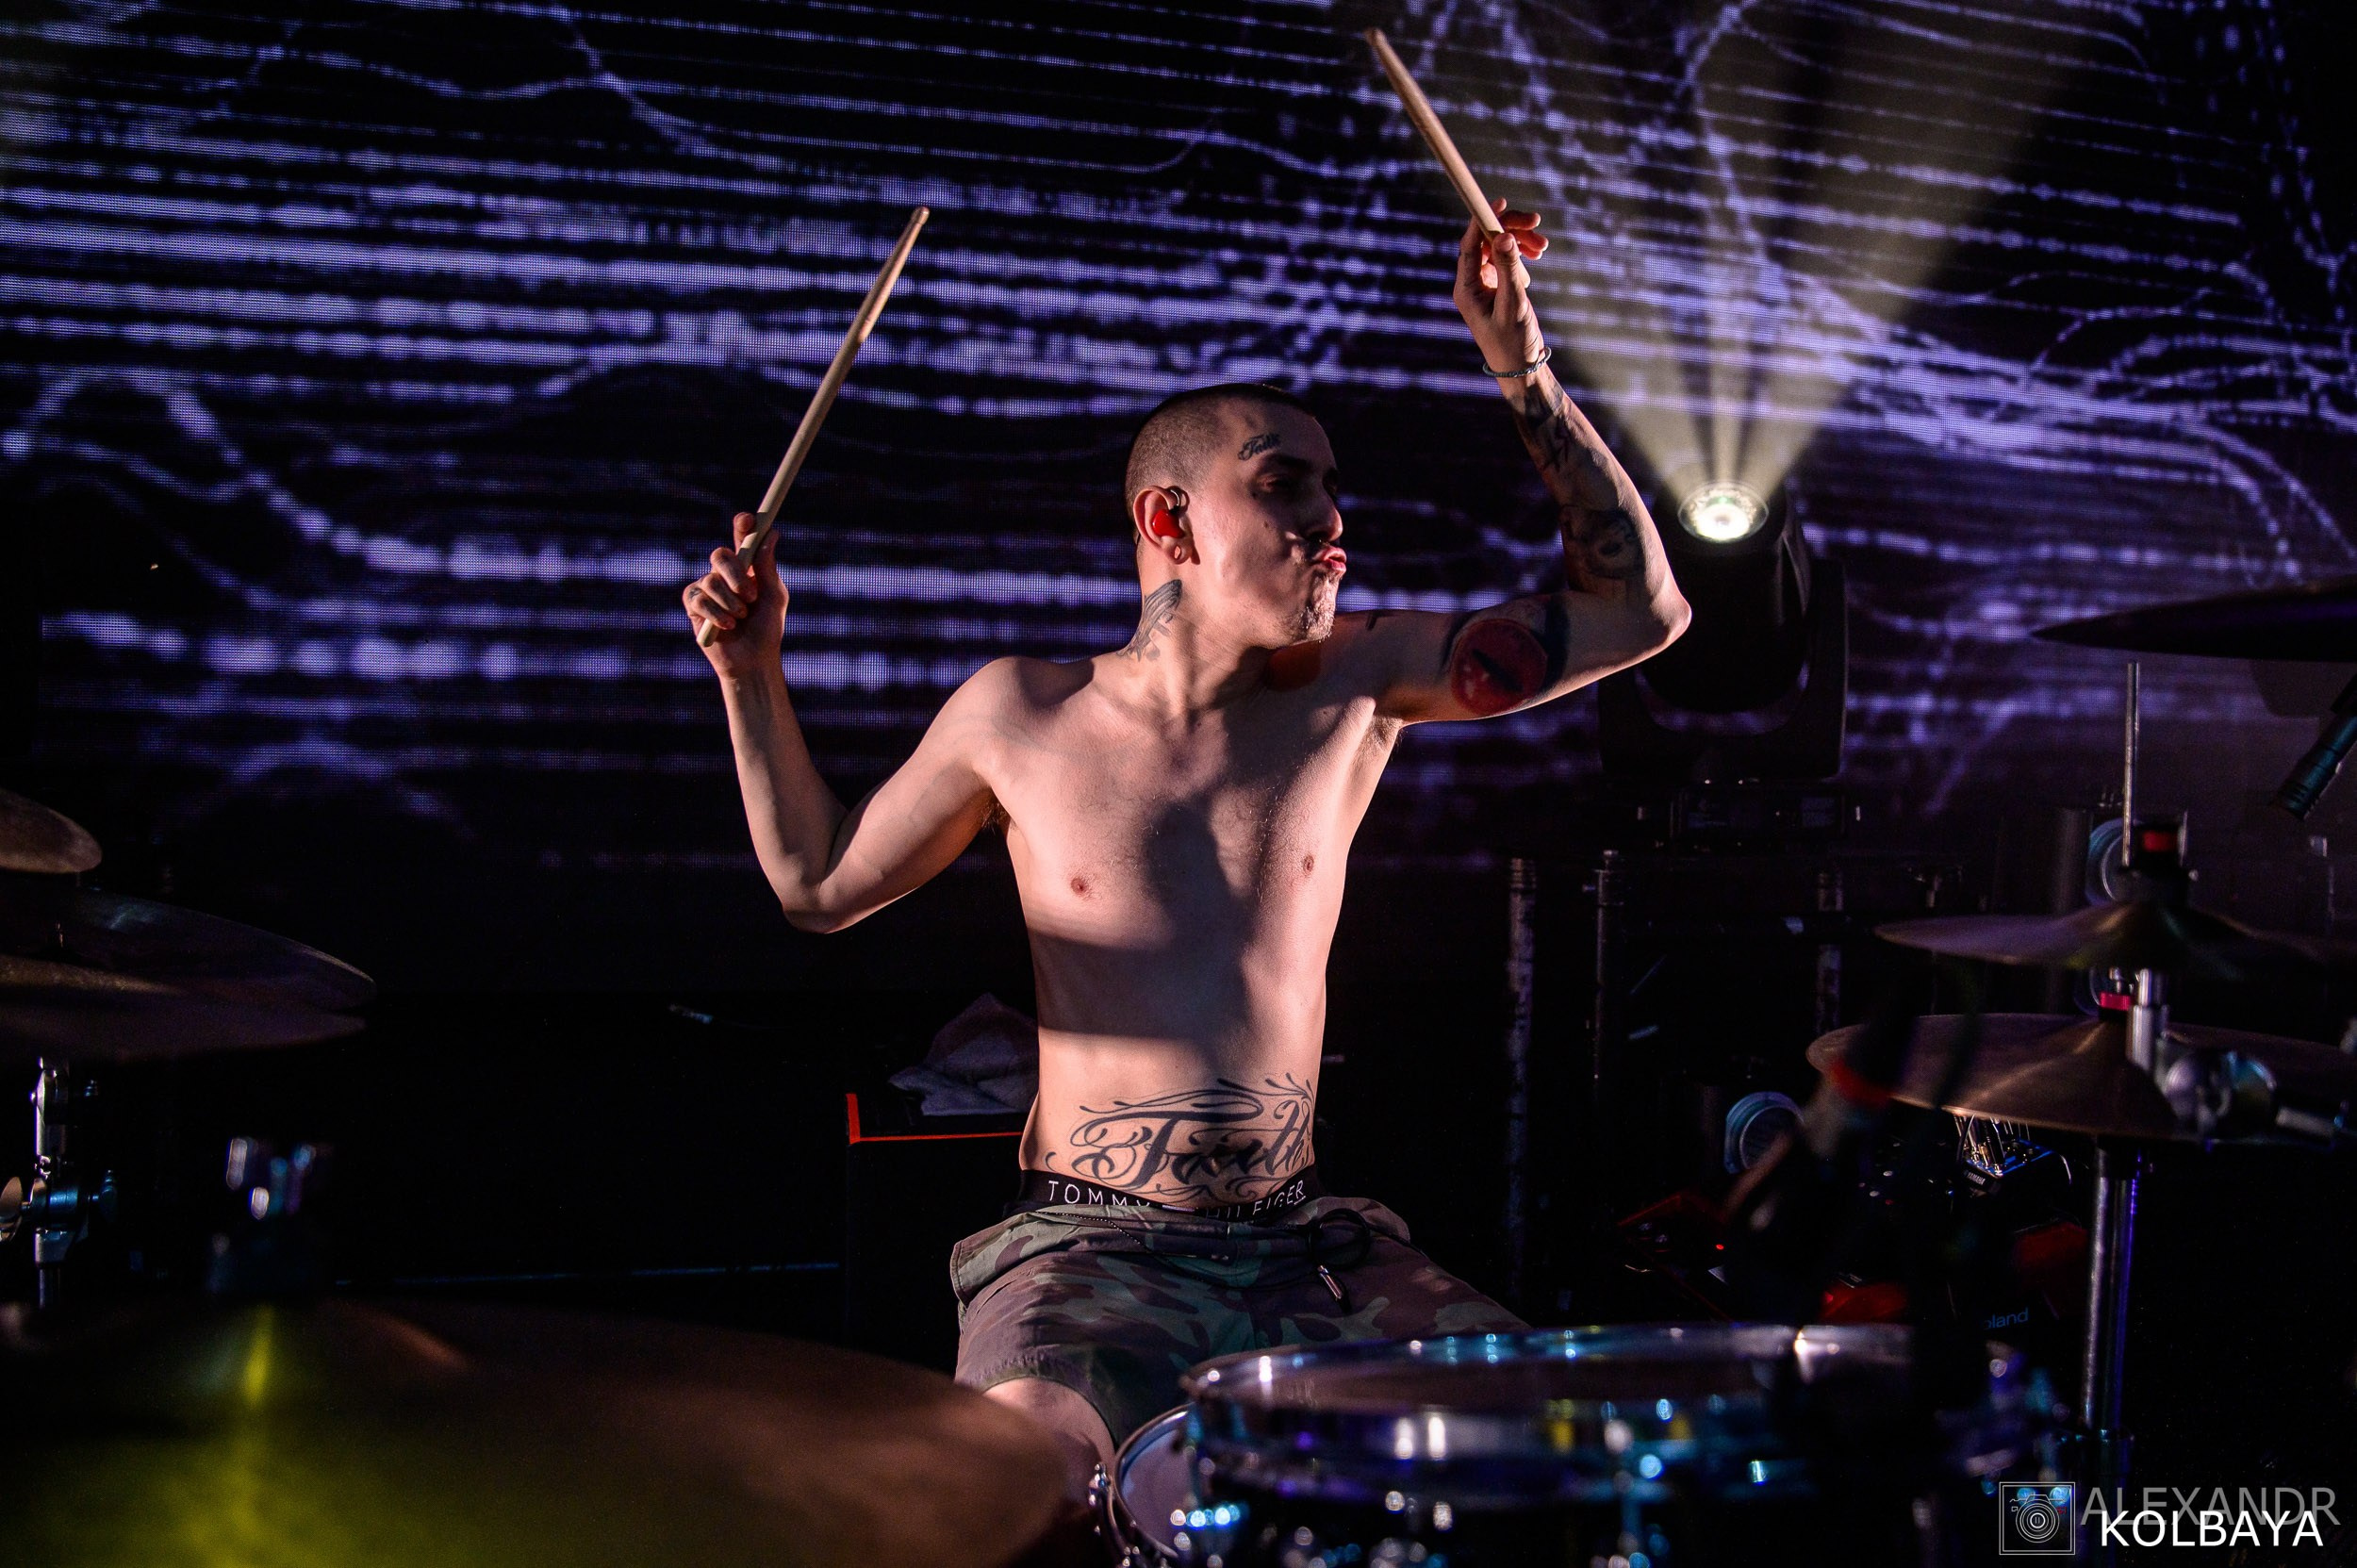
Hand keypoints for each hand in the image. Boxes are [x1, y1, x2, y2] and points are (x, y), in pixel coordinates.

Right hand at [684, 511, 786, 675]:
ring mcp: (707, 589)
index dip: (742, 526)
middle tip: (750, 596)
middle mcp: (724, 574)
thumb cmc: (767, 628)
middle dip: (735, 573)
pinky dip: (717, 614)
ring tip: (741, 618)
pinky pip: (699, 600)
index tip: (748, 520)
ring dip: (731, 603)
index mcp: (746, 568)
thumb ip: (768, 567)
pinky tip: (728, 626)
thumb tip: (771, 534)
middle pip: (720, 555)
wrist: (753, 660)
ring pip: (710, 581)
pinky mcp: (694, 607)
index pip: (741, 539)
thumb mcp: (773, 597)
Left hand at [1452, 199, 1547, 374]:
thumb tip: (1503, 237)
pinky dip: (1521, 254)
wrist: (1521, 368)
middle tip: (1536, 223)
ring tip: (1543, 246)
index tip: (1501, 202)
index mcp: (1466, 289)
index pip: (1469, 245)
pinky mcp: (1498, 287)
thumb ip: (1509, 270)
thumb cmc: (1514, 342)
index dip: (1482, 220)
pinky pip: (1506, 259)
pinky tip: (1536, 256)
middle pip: (1485, 241)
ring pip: (1498, 248)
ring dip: (1519, 240)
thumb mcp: (1514, 304)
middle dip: (1510, 229)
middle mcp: (1471, 284)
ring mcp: (1484, 285)